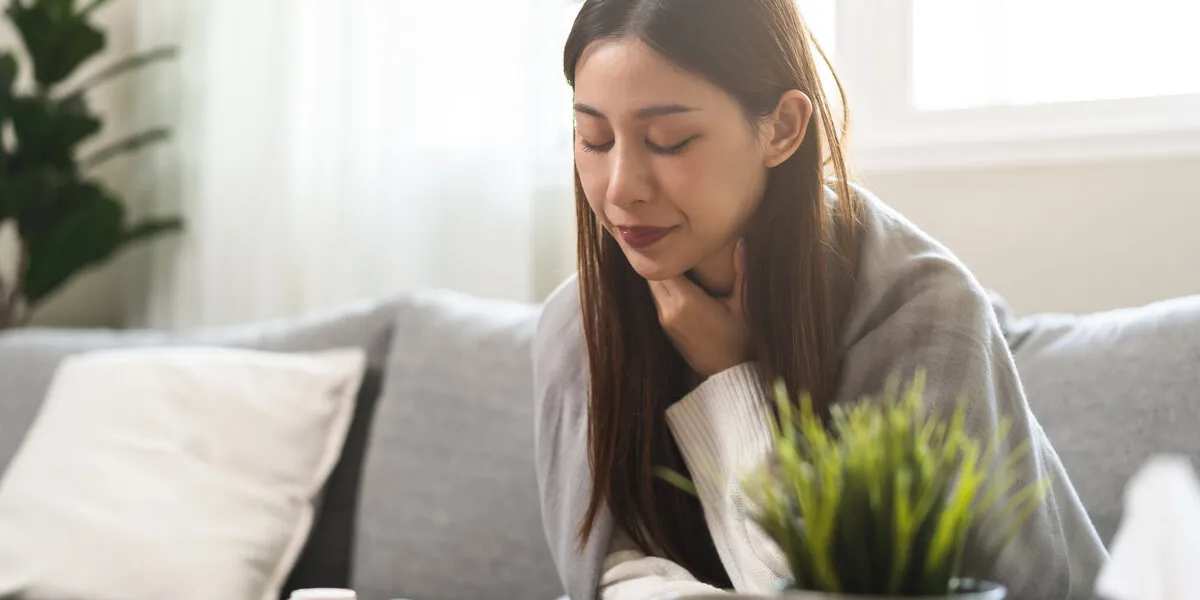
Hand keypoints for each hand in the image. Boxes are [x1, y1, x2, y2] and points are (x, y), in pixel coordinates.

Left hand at [649, 241, 748, 377]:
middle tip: (673, 244)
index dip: (667, 250)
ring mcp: (664, 320)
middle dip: (662, 260)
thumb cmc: (740, 339)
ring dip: (662, 275)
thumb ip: (741, 273)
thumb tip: (743, 242)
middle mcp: (668, 309)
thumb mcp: (743, 305)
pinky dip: (664, 288)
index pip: (664, 265)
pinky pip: (658, 299)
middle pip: (653, 275)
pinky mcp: (665, 328)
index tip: (676, 237)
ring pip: (653, 287)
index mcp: (686, 300)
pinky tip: (678, 280)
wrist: (729, 373)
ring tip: (675, 260)